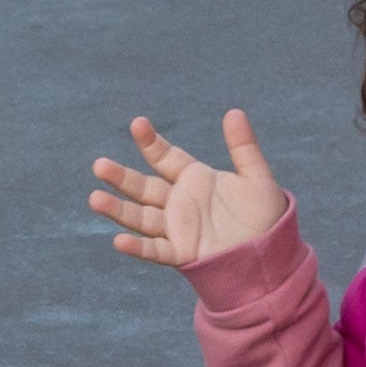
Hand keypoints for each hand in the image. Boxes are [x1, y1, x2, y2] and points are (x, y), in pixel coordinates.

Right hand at [85, 108, 296, 271]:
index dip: (150, 142)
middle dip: (121, 177)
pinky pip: (155, 250)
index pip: (164, 157)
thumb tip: (234, 112)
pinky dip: (137, 247)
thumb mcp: (256, 178)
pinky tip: (118, 241)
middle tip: (99, 165)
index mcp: (193, 179)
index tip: (137, 124)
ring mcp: (177, 228)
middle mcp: (178, 202)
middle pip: (143, 187)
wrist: (272, 255)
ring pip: (141, 218)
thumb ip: (244, 147)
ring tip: (94, 198)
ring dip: (118, 209)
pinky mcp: (182, 253)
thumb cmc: (264, 216)